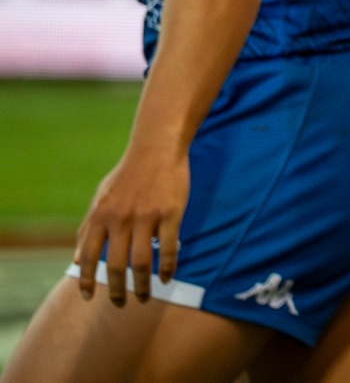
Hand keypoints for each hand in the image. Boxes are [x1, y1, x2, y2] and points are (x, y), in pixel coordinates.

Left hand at [74, 139, 188, 304]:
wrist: (157, 148)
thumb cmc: (127, 174)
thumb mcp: (100, 198)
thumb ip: (87, 228)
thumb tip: (75, 259)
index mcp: (100, 216)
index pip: (87, 256)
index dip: (86, 280)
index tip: (89, 298)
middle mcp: (120, 219)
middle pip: (116, 265)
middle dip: (117, 290)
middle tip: (121, 304)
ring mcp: (146, 217)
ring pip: (143, 262)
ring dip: (143, 285)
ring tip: (145, 297)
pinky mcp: (170, 213)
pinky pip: (169, 248)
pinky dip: (167, 268)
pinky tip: (166, 278)